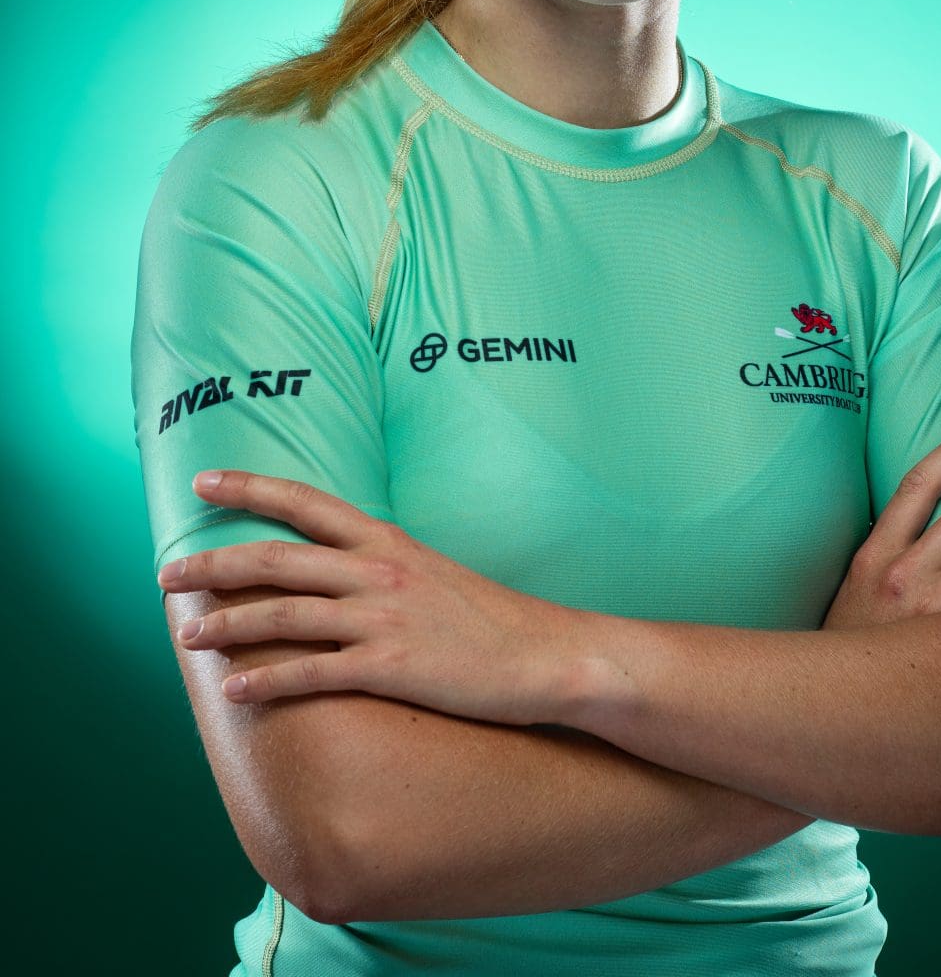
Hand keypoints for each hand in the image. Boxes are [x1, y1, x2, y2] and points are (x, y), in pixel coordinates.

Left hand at [156, 470, 585, 724]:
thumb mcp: (432, 571)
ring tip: (186, 634)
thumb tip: (335, 566)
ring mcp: (382, 620)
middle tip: (167, 573)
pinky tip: (234, 689)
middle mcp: (378, 572)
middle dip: (214, 563)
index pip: (306, 502)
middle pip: (277, 558)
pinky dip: (266, 680)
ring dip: (226, 624)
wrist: (545, 655)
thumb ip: (382, 564)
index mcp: (387, 541)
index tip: (204, 480)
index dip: (251, 488)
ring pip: (283, 614)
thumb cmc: (489, 618)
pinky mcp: (389, 668)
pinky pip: (312, 673)